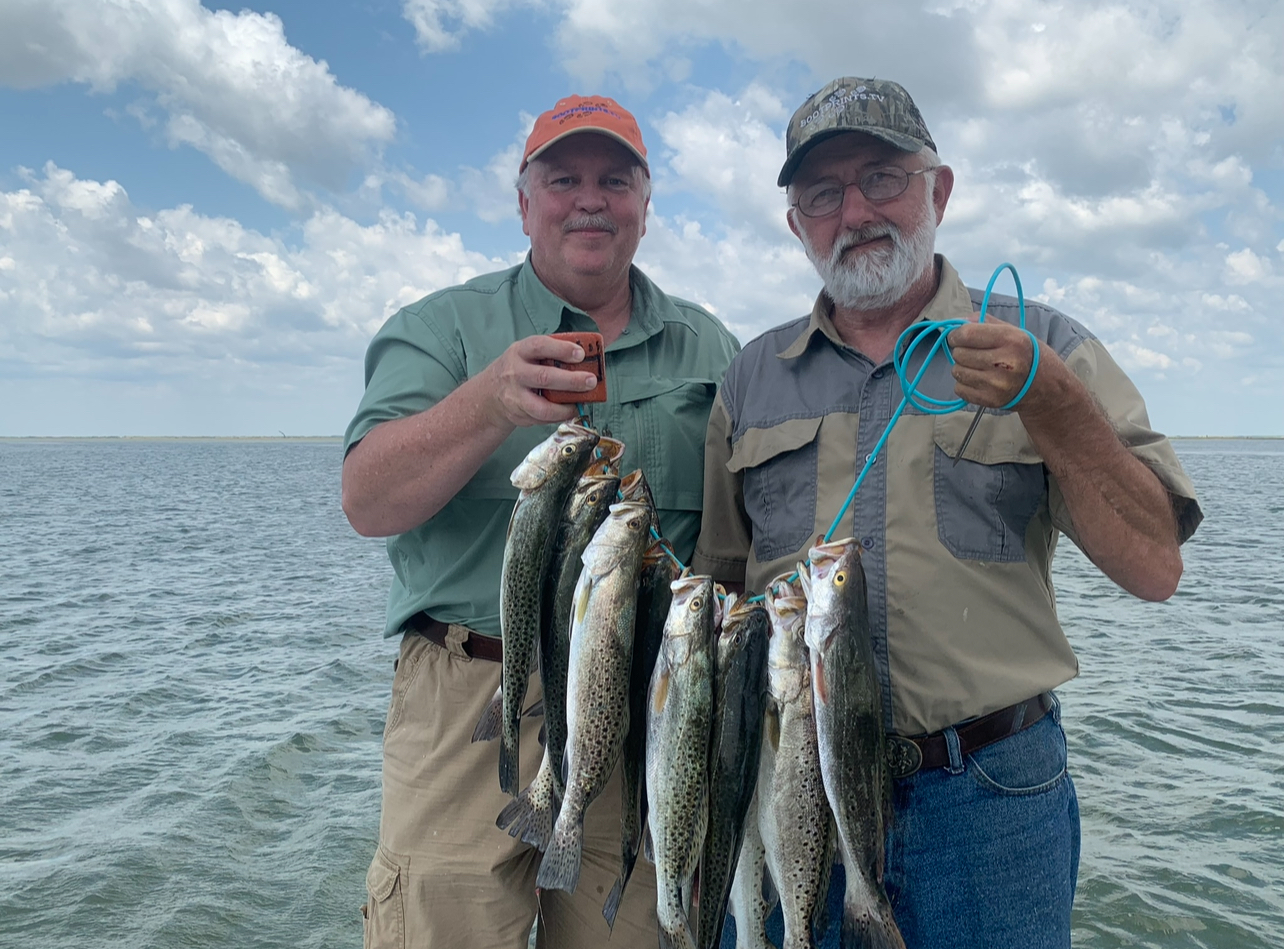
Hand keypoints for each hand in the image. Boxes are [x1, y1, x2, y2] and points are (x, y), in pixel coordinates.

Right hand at [479, 335, 600, 427]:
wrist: (491, 392)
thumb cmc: (519, 368)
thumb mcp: (527, 354)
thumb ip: (550, 353)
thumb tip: (585, 358)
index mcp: (520, 352)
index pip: (540, 346)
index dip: (561, 349)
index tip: (581, 354)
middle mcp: (515, 373)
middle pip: (544, 377)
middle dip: (571, 380)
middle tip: (591, 381)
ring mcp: (515, 396)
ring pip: (542, 406)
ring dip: (565, 406)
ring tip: (581, 403)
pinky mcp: (519, 414)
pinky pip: (542, 418)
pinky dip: (559, 416)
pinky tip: (569, 410)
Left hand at [948, 316, 1042, 410]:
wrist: (1046, 387)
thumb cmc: (1028, 355)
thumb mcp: (1014, 332)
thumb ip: (985, 323)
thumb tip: (958, 322)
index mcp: (1011, 340)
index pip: (967, 334)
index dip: (956, 335)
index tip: (957, 336)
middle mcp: (1004, 363)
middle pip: (959, 354)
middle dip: (961, 351)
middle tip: (975, 353)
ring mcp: (997, 384)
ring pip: (957, 371)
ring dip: (963, 368)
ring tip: (979, 367)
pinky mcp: (990, 400)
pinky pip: (959, 389)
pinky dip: (965, 384)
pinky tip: (980, 380)